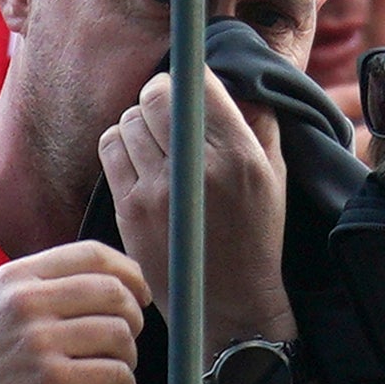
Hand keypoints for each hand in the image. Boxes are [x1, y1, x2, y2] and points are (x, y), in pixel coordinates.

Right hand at [0, 241, 148, 383]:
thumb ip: (37, 293)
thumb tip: (104, 289)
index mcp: (17, 277)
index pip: (92, 254)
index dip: (130, 273)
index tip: (140, 296)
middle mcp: (28, 300)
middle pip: (115, 293)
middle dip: (134, 323)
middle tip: (123, 350)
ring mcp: (39, 339)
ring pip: (121, 335)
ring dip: (128, 362)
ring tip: (109, 383)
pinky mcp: (51, 380)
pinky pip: (117, 376)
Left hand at [102, 69, 294, 353]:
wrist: (228, 306)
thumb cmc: (256, 235)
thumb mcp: (274, 174)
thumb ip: (258, 120)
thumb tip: (232, 78)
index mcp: (239, 155)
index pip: (195, 84)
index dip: (187, 80)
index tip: (189, 91)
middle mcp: (197, 168)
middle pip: (155, 96)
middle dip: (160, 97)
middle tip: (169, 115)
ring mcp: (159, 190)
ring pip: (129, 119)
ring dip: (140, 122)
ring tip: (156, 143)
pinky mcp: (130, 209)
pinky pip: (110, 148)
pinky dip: (120, 144)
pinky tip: (138, 162)